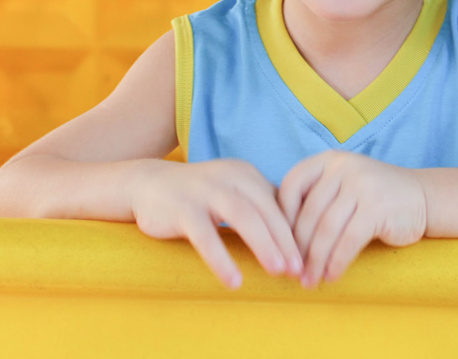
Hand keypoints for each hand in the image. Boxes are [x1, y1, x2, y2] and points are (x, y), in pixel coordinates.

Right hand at [130, 159, 302, 288]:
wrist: (148, 184)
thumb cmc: (199, 195)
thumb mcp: (233, 192)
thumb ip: (260, 207)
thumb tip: (297, 237)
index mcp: (247, 175)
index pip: (279, 203)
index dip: (295, 231)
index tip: (308, 258)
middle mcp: (230, 178)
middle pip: (267, 210)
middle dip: (286, 240)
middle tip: (299, 269)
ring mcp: (206, 191)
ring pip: (243, 217)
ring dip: (264, 246)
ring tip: (278, 272)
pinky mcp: (183, 209)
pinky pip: (206, 236)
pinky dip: (222, 259)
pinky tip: (234, 281)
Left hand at [279, 151, 426, 287]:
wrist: (422, 197)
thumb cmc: (373, 198)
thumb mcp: (342, 185)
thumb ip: (314, 198)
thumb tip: (276, 235)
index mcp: (328, 160)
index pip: (291, 186)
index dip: (281, 219)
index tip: (278, 245)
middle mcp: (343, 167)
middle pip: (308, 213)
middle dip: (297, 248)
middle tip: (291, 273)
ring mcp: (361, 185)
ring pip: (326, 230)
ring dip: (315, 261)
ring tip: (310, 281)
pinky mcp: (377, 207)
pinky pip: (348, 241)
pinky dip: (337, 262)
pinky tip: (332, 276)